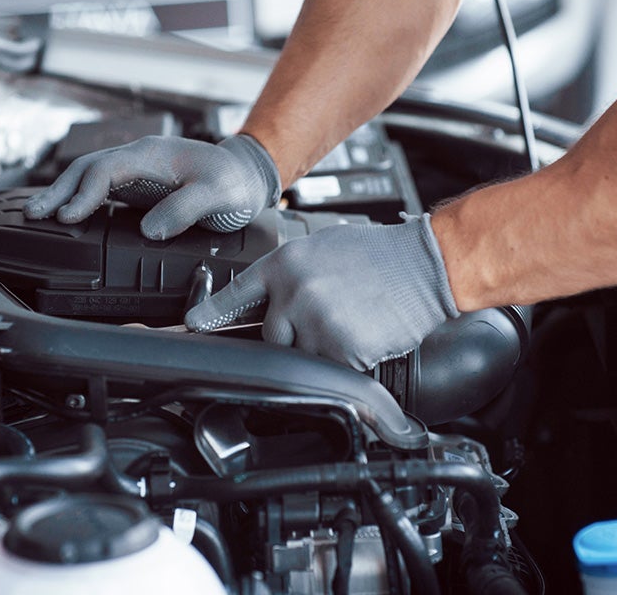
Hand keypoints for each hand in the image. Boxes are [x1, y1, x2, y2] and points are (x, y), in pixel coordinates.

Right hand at [23, 134, 280, 239]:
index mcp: (153, 155)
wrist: (248, 176)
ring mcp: (138, 171)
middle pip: (88, 169)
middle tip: (33, 215)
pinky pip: (102, 188)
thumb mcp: (218, 195)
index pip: (106, 170)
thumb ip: (185, 208)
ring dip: (64, 194)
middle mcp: (140, 159)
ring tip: (38, 215)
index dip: (84, 193)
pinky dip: (81, 199)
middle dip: (59, 190)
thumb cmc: (234, 182)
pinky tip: (69, 214)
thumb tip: (150, 229)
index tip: (67, 217)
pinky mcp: (140, 186)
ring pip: (91, 177)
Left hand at [185, 213, 459, 370]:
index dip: (210, 314)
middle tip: (330, 315)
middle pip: (271, 336)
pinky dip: (347, 359)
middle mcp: (294, 293)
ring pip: (303, 355)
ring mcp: (316, 323)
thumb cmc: (379, 254)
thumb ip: (290, 273)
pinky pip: (333, 368)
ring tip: (352, 319)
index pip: (235, 295)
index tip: (191, 327)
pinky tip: (365, 332)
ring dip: (323, 347)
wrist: (424, 264)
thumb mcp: (323, 249)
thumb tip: (271, 297)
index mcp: (286, 263)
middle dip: (293, 334)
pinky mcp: (341, 350)